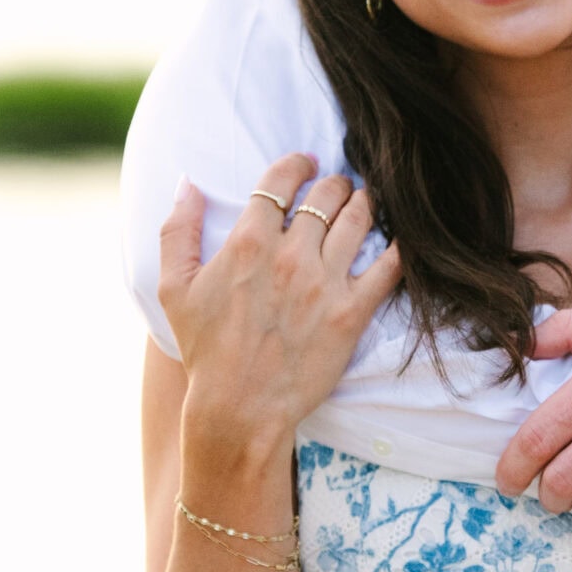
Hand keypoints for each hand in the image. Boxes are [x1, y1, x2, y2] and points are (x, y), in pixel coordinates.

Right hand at [159, 152, 400, 468]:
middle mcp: (290, 256)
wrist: (239, 409)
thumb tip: (188, 184)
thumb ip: (176, 231)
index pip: (280, 180)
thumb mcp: (173, 288)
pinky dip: (398, 245)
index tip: (306, 162)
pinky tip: (398, 239)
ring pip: (359, 218)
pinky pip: (389, 266)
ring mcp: (324, 284)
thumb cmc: (205, 350)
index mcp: (248, 244)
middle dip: (334, 182)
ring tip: (366, 202)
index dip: (296, 163)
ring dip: (365, 202)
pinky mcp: (352, 313)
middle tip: (337, 185)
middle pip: (326, 194)